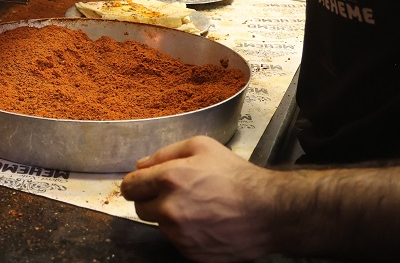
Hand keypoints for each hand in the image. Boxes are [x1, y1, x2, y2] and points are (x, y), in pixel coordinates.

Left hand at [120, 136, 277, 262]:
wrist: (269, 211)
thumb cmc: (236, 176)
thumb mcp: (201, 147)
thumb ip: (164, 153)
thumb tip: (140, 165)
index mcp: (168, 179)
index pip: (130, 186)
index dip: (135, 184)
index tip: (142, 184)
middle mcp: (169, 209)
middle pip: (140, 208)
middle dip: (151, 199)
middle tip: (174, 194)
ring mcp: (180, 235)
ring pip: (159, 225)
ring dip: (169, 217)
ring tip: (196, 207)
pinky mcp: (192, 253)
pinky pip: (177, 241)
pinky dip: (185, 233)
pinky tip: (205, 222)